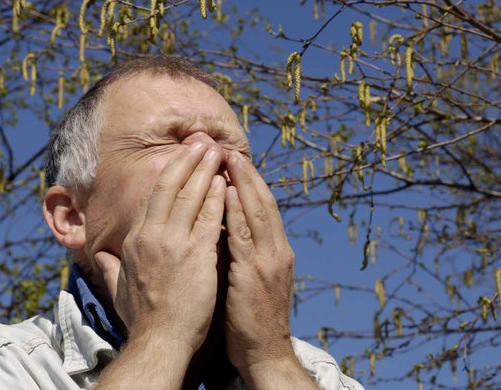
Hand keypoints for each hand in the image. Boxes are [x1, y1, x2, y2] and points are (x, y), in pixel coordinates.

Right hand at [95, 142, 225, 352]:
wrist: (159, 340)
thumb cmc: (142, 319)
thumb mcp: (118, 289)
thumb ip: (109, 267)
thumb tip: (96, 255)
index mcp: (134, 240)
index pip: (151, 198)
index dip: (167, 175)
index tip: (179, 159)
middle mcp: (151, 235)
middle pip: (169, 187)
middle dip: (186, 160)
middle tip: (201, 142)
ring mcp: (174, 243)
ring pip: (191, 195)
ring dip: (205, 170)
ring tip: (217, 152)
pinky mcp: (196, 254)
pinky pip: (209, 217)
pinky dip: (218, 196)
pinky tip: (226, 182)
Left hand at [223, 151, 296, 370]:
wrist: (265, 352)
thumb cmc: (251, 318)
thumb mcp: (252, 279)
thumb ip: (243, 253)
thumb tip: (223, 228)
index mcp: (276, 251)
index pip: (264, 208)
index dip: (250, 182)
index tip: (234, 159)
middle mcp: (277, 251)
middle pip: (263, 202)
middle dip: (247, 173)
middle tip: (229, 148)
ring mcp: (269, 261)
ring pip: (258, 212)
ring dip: (243, 183)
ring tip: (228, 158)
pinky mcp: (256, 274)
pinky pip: (245, 236)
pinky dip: (238, 212)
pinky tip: (227, 193)